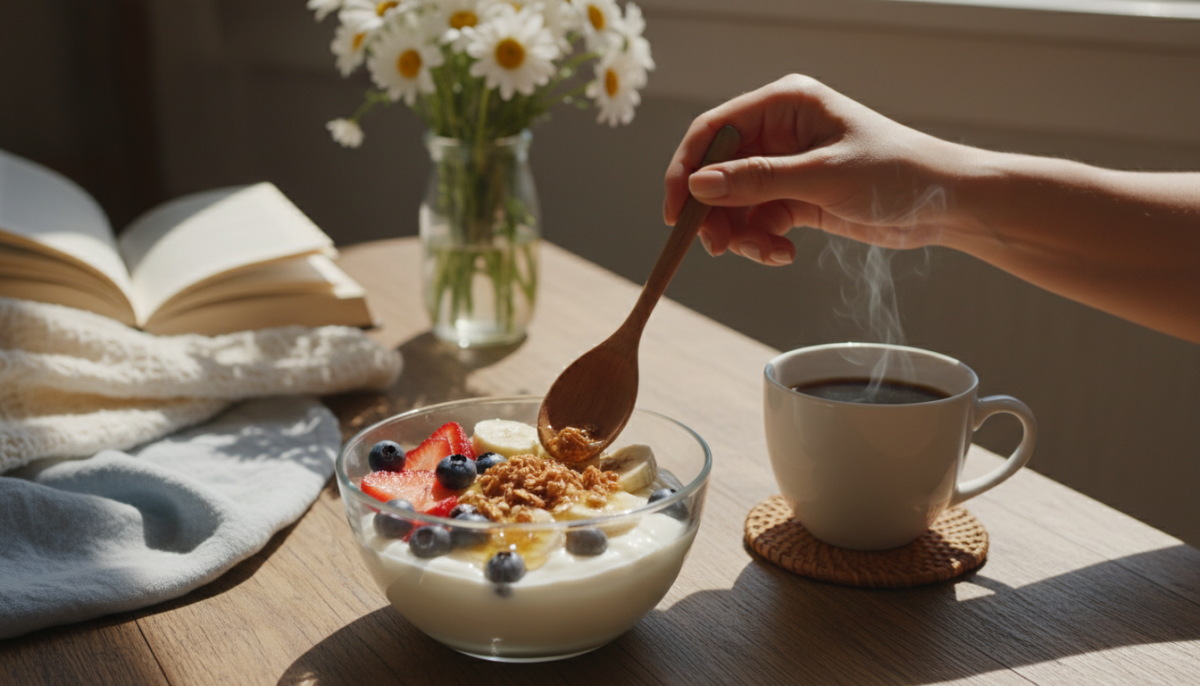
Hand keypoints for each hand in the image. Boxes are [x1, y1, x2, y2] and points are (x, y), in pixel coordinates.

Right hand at [663, 74, 964, 264]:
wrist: (944, 203)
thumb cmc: (896, 171)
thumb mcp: (822, 176)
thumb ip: (757, 181)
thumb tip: (698, 186)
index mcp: (783, 104)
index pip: (713, 131)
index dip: (686, 170)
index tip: (676, 211)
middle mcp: (779, 132)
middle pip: (717, 172)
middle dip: (714, 212)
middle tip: (717, 247)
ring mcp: (786, 167)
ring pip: (735, 203)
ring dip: (740, 233)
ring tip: (766, 253)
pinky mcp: (796, 198)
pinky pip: (758, 221)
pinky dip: (762, 242)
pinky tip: (784, 253)